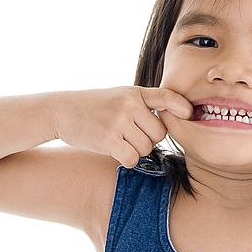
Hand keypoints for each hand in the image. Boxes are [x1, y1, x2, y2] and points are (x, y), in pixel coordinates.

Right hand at [54, 86, 192, 167]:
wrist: (61, 110)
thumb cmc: (96, 106)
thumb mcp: (121, 95)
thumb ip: (145, 104)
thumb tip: (179, 117)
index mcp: (135, 92)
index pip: (167, 97)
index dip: (182, 108)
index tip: (189, 115)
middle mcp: (129, 104)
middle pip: (160, 133)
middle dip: (150, 139)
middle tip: (133, 135)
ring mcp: (118, 121)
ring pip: (146, 148)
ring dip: (136, 150)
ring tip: (120, 140)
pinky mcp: (108, 139)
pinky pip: (132, 158)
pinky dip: (127, 159)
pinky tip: (116, 150)